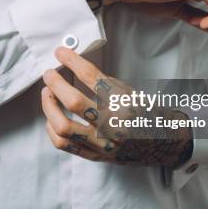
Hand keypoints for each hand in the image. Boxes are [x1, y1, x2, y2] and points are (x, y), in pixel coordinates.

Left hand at [42, 48, 192, 168]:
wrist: (160, 142)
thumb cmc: (144, 113)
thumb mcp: (129, 91)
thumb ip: (102, 82)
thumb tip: (74, 65)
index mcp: (125, 103)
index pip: (92, 78)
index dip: (72, 62)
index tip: (61, 53)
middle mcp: (114, 125)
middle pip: (74, 102)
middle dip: (56, 84)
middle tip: (50, 74)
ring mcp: (103, 143)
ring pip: (64, 127)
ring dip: (49, 107)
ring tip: (47, 94)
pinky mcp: (95, 155)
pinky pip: (64, 144)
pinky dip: (52, 128)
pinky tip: (51, 117)